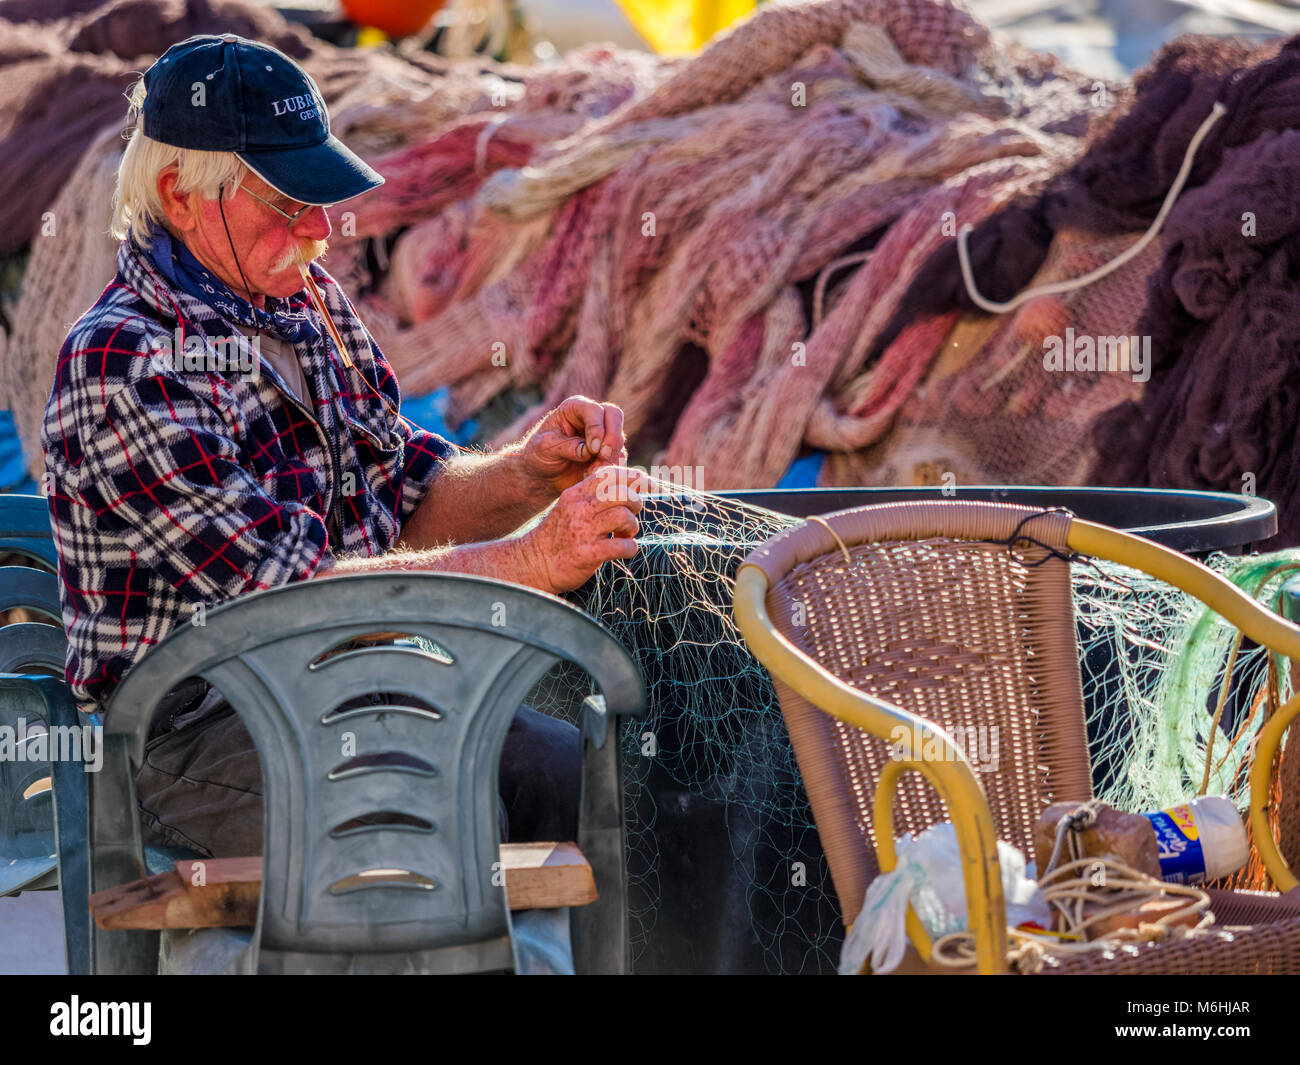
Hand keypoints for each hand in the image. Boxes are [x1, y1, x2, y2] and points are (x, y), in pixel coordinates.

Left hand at [517, 395, 627, 500]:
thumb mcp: (545, 447)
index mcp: (575, 408)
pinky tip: (592, 475)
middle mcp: (592, 417)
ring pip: (619, 438)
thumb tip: (589, 451)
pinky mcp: (609, 452)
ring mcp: (604, 434)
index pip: (594, 410)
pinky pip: (618, 457)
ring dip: (610, 456)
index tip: (593, 448)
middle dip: (612, 437)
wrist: (544, 475)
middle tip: (603, 456)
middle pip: (614, 416)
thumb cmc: (540, 454)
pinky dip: (610, 467)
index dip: (597, 427)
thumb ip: (567, 446)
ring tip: (591, 471)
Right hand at [521, 466, 645, 592]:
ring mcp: (582, 531)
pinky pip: (622, 546)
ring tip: (625, 535)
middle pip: (622, 494)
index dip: (634, 477)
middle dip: (635, 503)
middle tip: (630, 517)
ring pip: (623, 516)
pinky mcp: (587, 553)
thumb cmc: (559, 535)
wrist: (534, 563)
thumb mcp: (570, 507)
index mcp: (576, 494)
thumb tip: (628, 488)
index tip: (647, 483)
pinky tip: (624, 550)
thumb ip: (593, 497)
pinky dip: (630, 548)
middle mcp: (579, 509)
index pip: (609, 474)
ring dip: (632, 527)